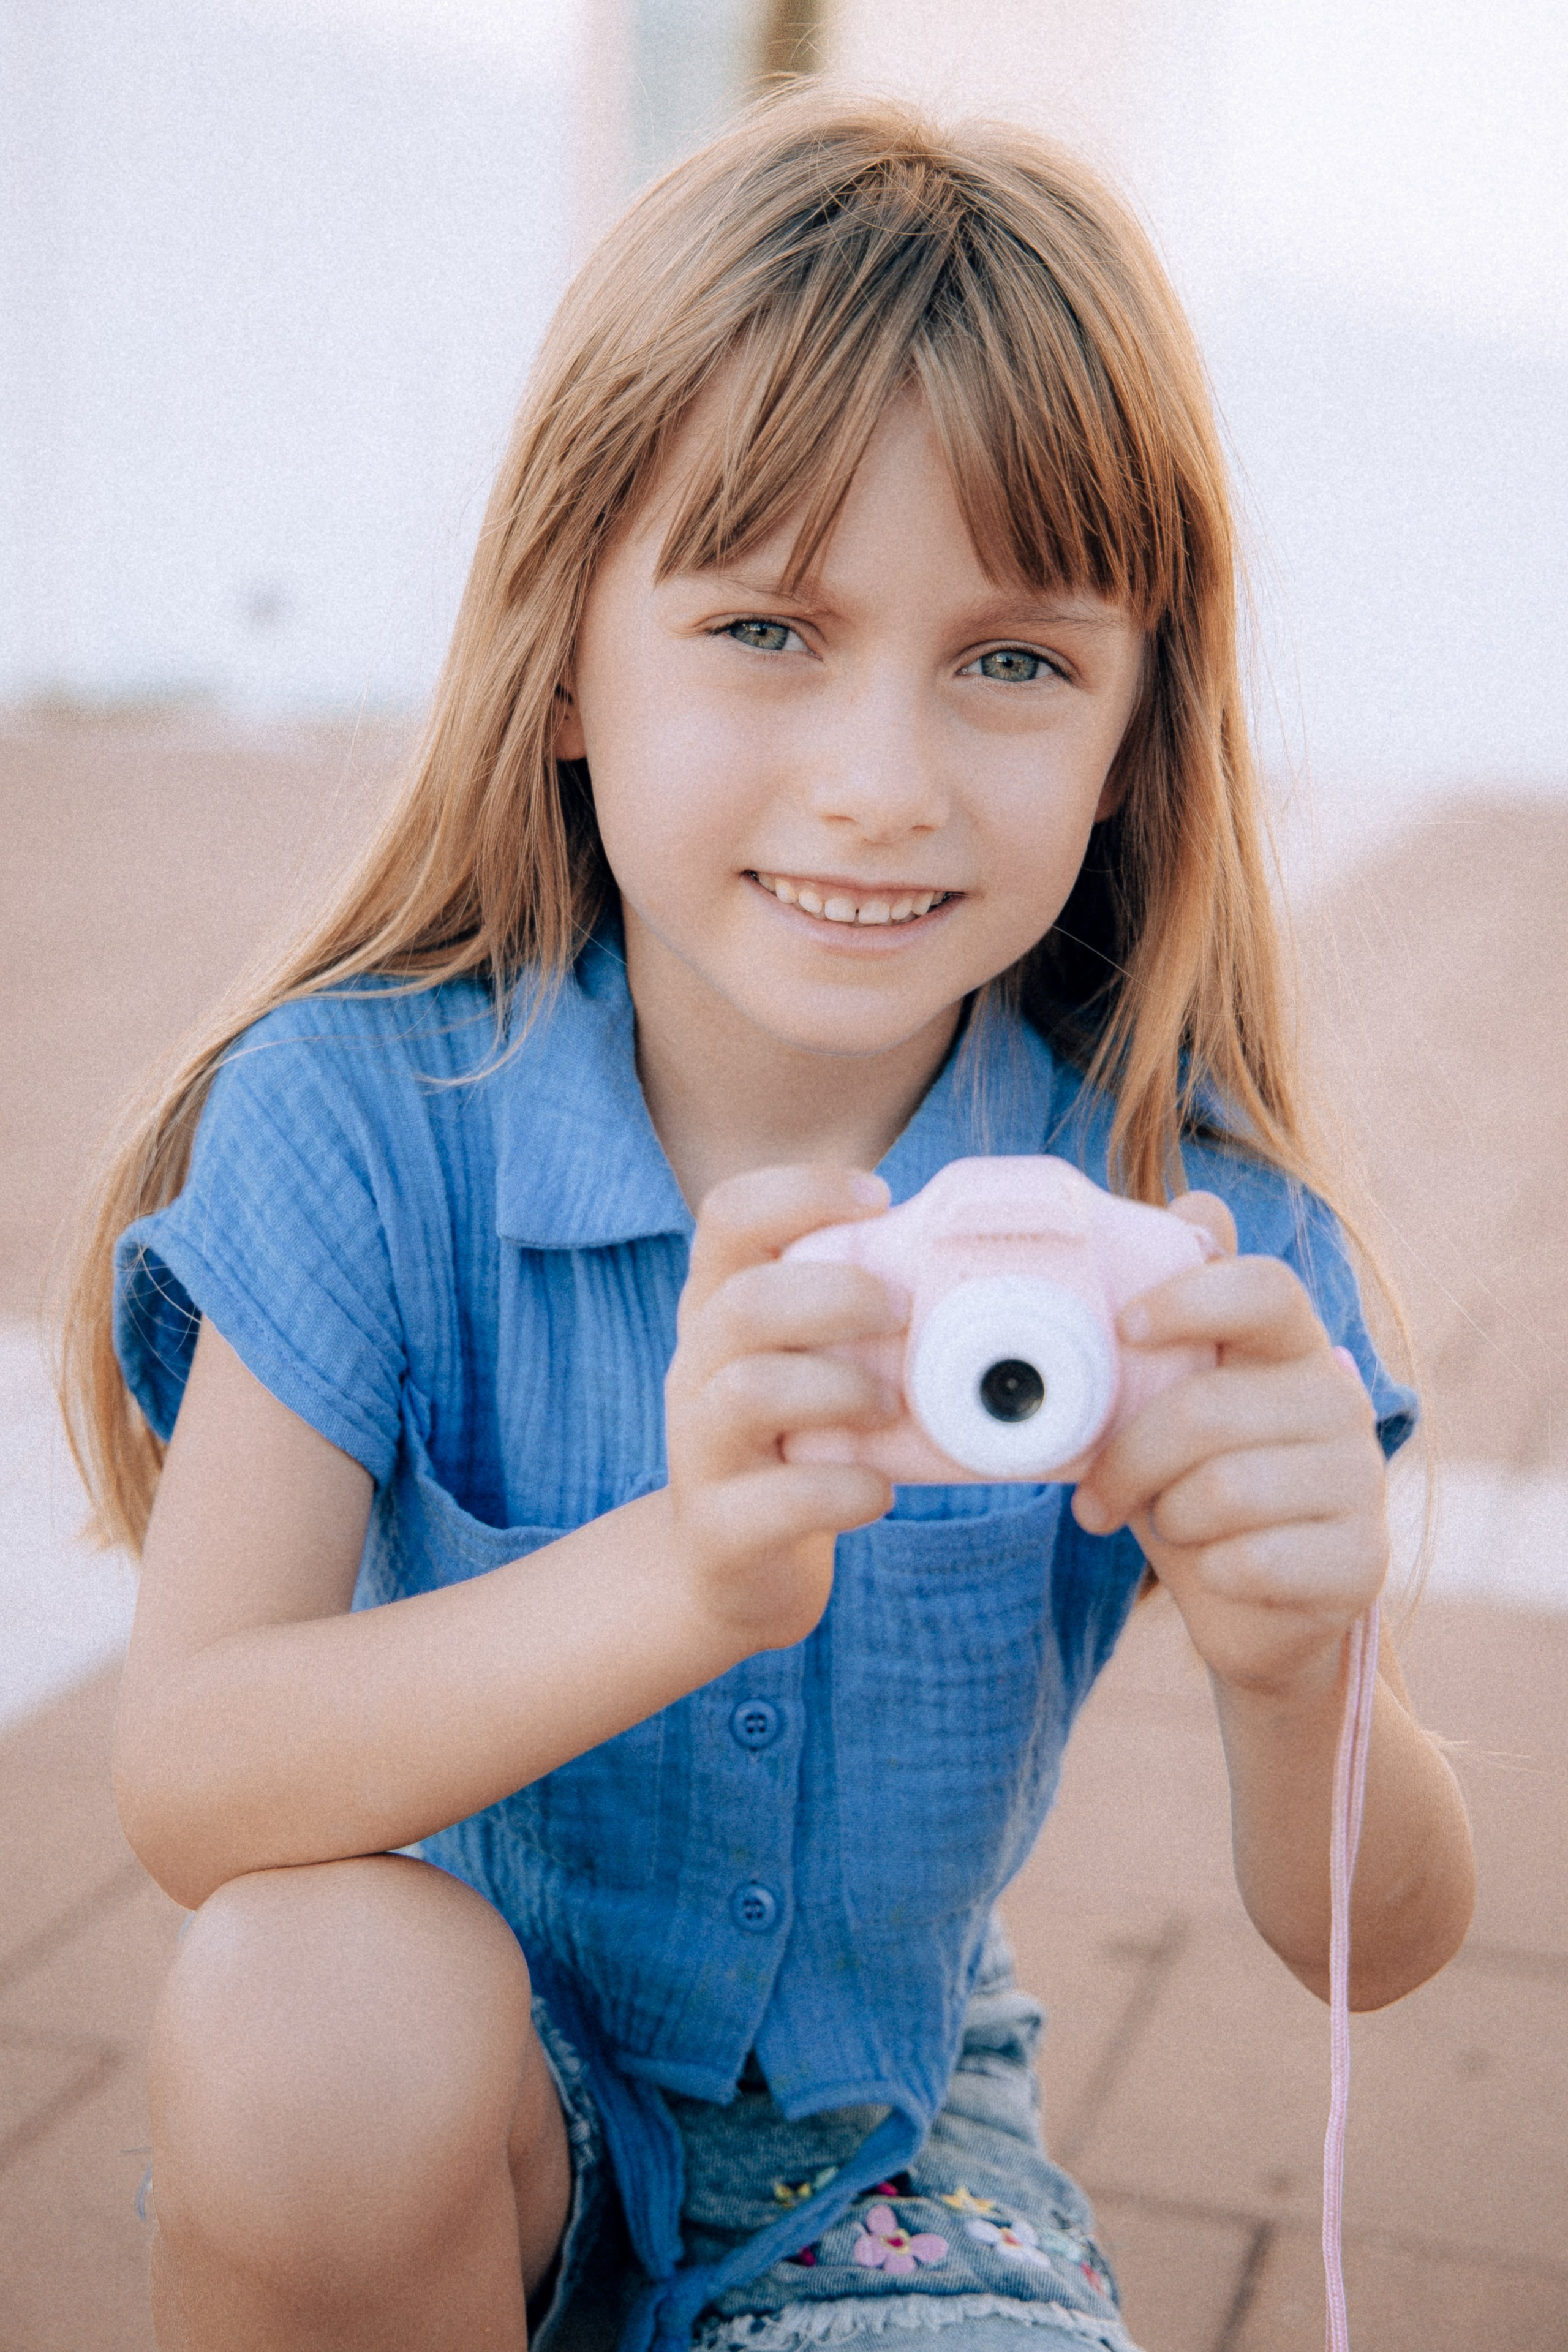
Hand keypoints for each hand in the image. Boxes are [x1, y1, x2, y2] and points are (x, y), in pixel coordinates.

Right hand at [664, 1166, 902, 1652]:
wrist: (730, 1564)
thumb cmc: (797, 1436)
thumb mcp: (807, 1354)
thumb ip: (856, 1301)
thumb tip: (972, 1242)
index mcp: (719, 1306)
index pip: (728, 1215)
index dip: (800, 1192)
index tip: (878, 1197)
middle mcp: (697, 1368)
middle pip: (742, 1302)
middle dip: (837, 1296)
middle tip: (904, 1312)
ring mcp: (700, 1450)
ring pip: (747, 1393)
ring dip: (840, 1389)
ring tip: (892, 1404)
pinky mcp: (721, 1528)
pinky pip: (775, 1502)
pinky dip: (841, 1490)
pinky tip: (877, 1490)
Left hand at [1071, 1193, 1389, 1702]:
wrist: (1253, 1606)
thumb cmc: (1196, 1484)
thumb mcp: (1171, 1399)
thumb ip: (1178, 1316)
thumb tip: (1197, 1202)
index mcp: (1291, 1346)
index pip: (1264, 1288)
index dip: (1191, 1299)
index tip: (1123, 1327)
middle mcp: (1340, 1400)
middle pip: (1210, 1408)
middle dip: (1129, 1459)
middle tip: (1094, 1497)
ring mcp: (1361, 1482)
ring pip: (1225, 1490)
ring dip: (1169, 1518)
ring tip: (1166, 1525)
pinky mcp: (1362, 1561)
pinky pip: (1257, 1561)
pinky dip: (1213, 1572)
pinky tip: (1217, 1571)